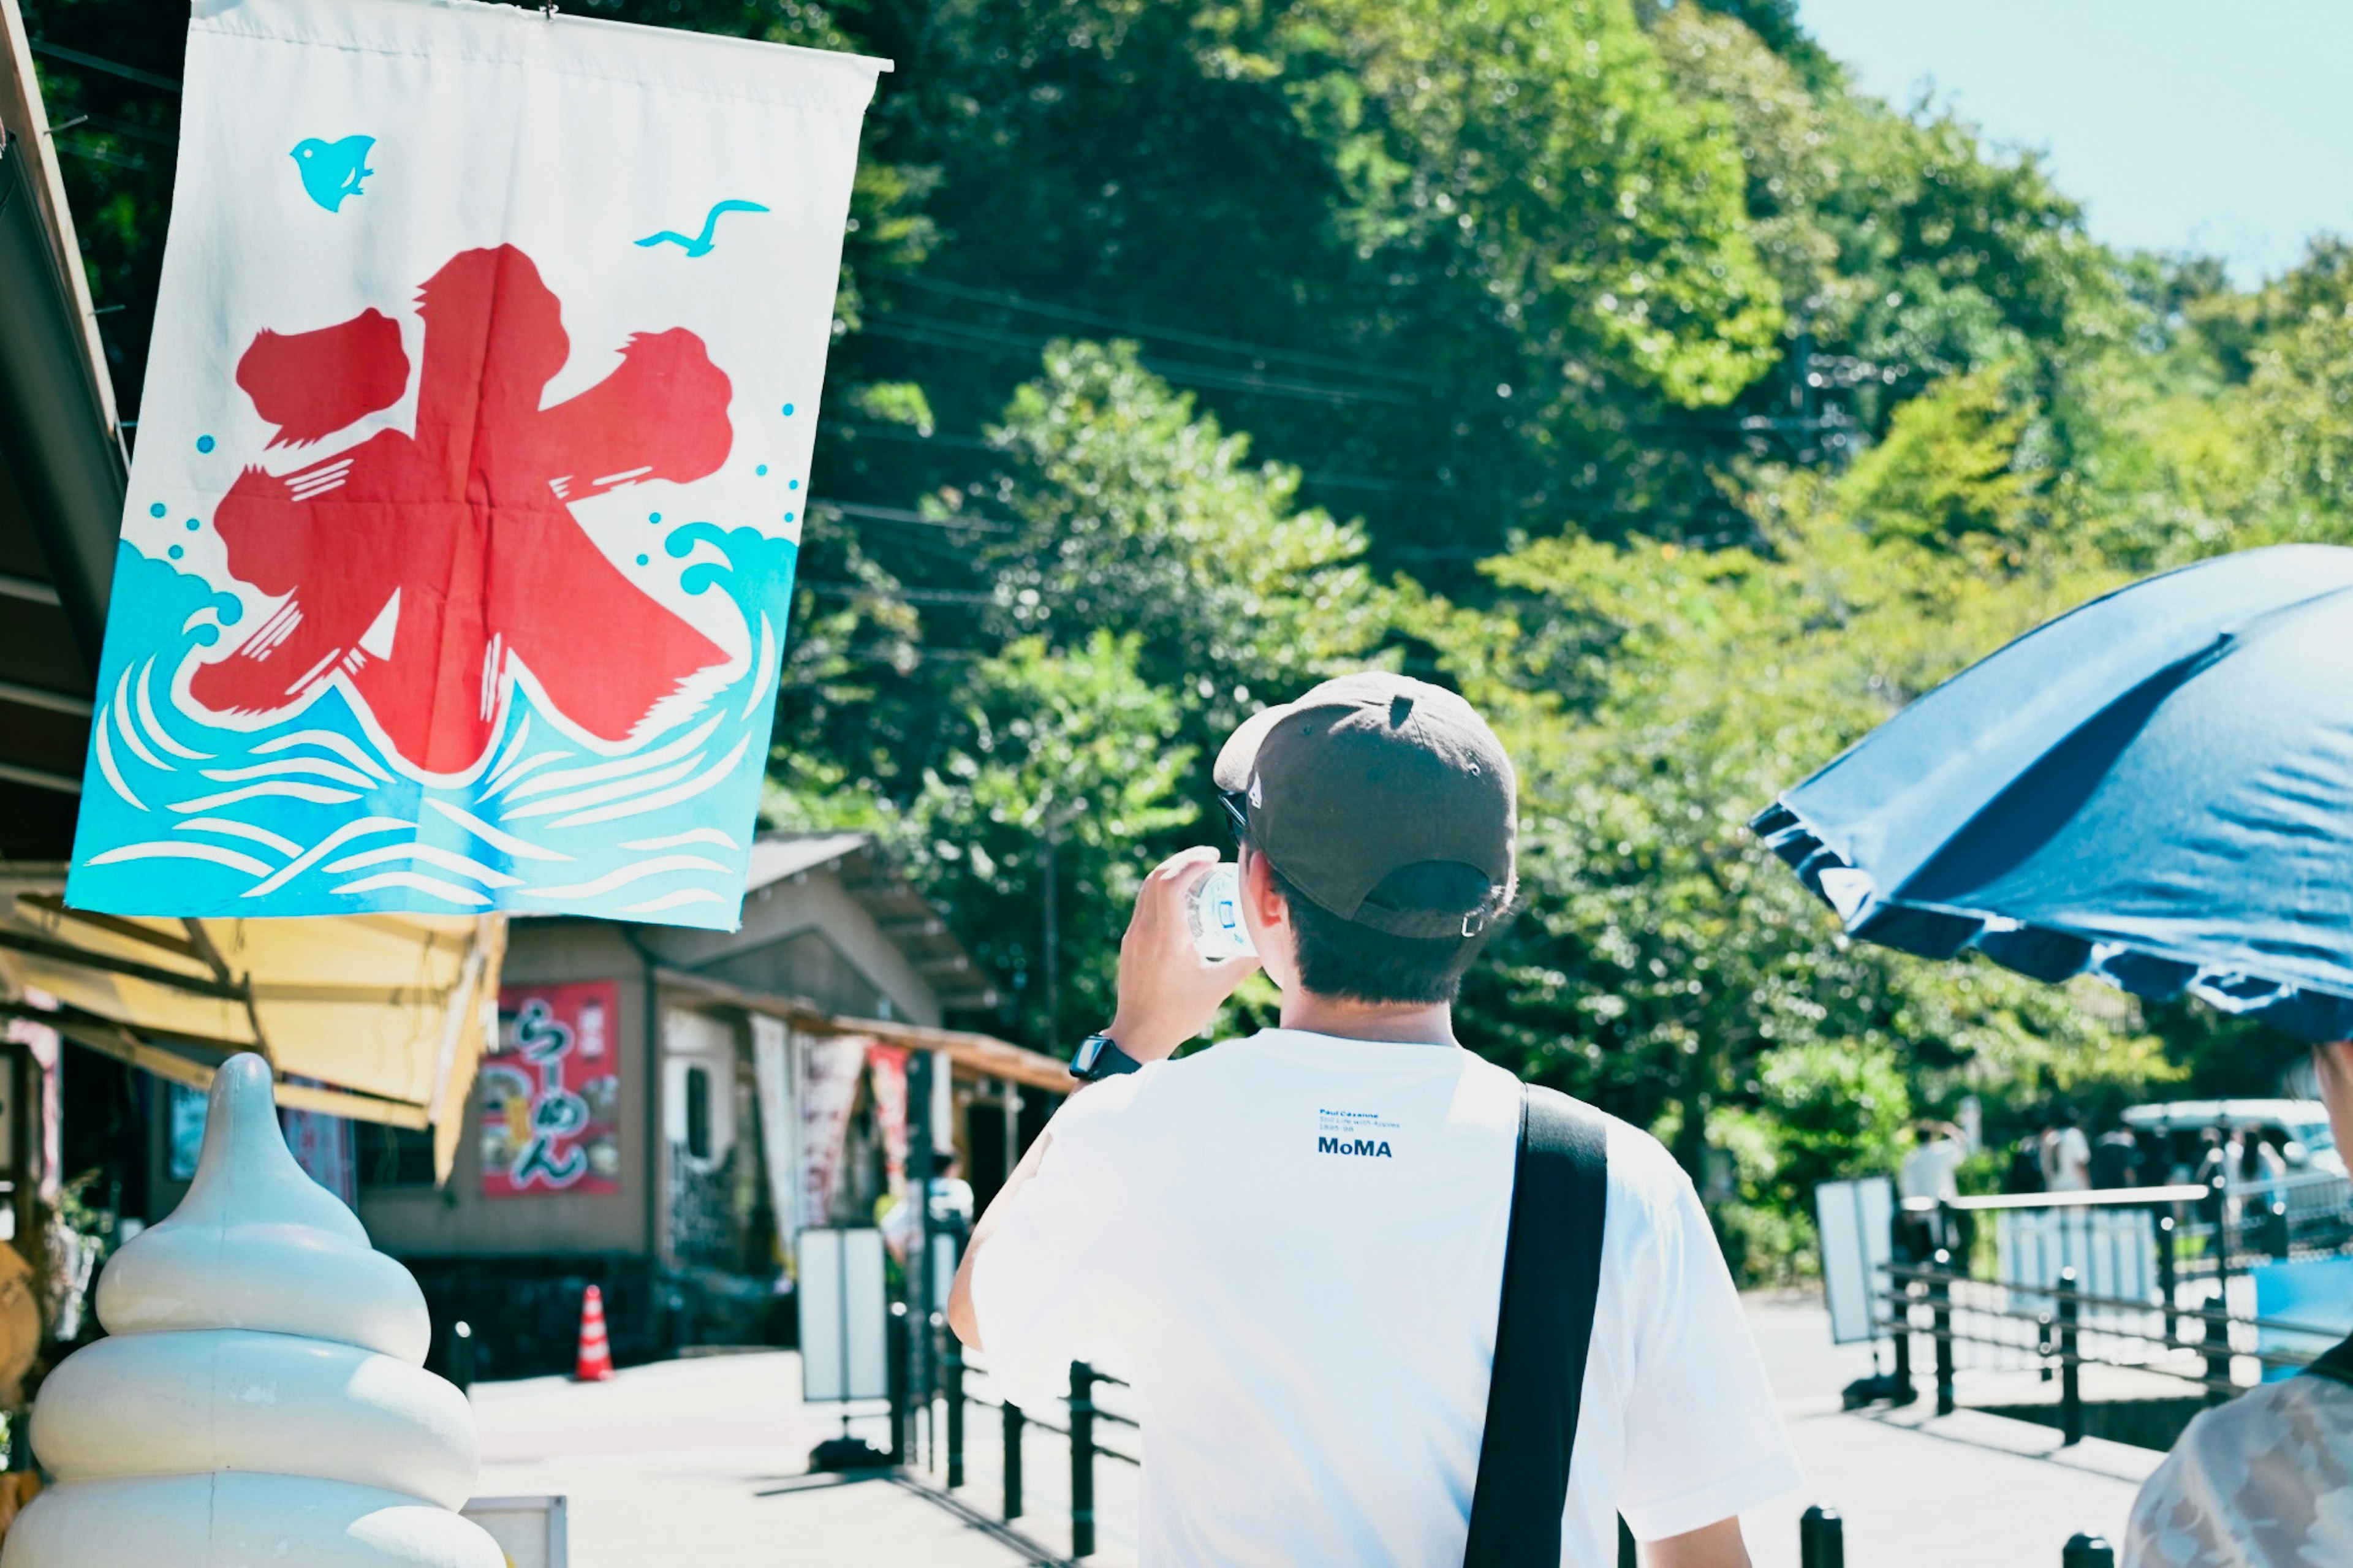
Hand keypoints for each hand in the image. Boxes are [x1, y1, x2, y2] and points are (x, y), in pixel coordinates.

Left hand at [1105, 846, 1261, 1061]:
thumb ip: (1245, 961)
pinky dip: (1161, 891)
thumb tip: (1269, 942)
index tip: (1214, 857)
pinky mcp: (1130, 942)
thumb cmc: (1178, 1013)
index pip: (1172, 882)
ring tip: (1197, 873)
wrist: (1139, 1034)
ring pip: (1147, 888)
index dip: (1192, 862)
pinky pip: (1143, 904)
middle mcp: (1145, 930)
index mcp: (1167, 936)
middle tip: (1209, 858)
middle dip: (1183, 860)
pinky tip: (1181, 900)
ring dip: (1171, 873)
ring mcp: (1134, 934)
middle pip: (1157, 876)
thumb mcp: (1218, 987)